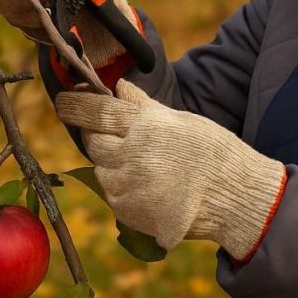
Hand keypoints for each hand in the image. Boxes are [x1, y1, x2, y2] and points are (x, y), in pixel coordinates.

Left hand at [56, 80, 285, 259]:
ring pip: (101, 170)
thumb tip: (119, 86)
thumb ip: (145, 106)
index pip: (99, 112)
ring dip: (111, 164)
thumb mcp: (181, 120)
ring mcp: (130, 185)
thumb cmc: (212, 152)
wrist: (233, 196)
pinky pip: (113, 194)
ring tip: (143, 164)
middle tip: (105, 132)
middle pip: (94, 141)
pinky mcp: (129, 211)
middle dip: (94, 134)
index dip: (77, 106)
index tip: (63, 100)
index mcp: (147, 126)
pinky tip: (148, 185)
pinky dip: (123, 188)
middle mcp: (133, 154)